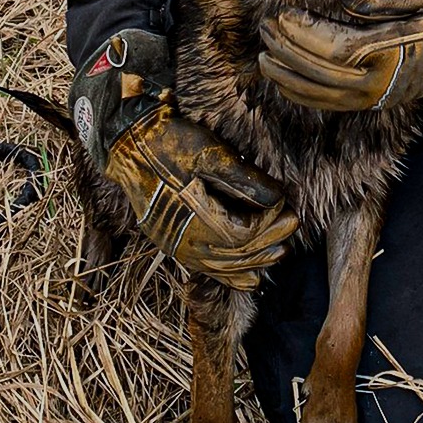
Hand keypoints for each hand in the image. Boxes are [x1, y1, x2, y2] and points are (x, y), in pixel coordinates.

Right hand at [70, 30, 297, 287]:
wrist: (129, 145)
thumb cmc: (170, 143)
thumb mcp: (210, 154)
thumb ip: (244, 179)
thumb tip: (277, 197)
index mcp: (191, 218)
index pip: (241, 235)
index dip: (267, 223)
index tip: (285, 204)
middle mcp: (181, 241)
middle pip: (234, 254)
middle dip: (267, 241)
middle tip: (293, 224)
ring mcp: (174, 246)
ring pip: (221, 267)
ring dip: (253, 261)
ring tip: (279, 253)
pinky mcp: (171, 243)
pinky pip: (204, 268)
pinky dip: (229, 274)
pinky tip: (249, 278)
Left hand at [259, 0, 422, 111]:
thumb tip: (346, 2)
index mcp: (396, 55)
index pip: (333, 51)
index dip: (300, 36)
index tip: (278, 16)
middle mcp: (388, 83)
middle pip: (323, 77)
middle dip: (288, 54)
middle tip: (264, 31)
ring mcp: (388, 93)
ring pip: (328, 98)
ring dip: (293, 81)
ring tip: (266, 60)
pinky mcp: (388, 94)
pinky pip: (341, 103)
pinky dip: (312, 96)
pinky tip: (294, 83)